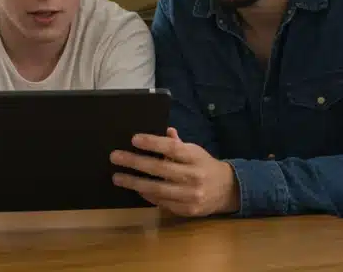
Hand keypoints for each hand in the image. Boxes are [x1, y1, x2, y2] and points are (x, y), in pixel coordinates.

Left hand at [109, 128, 239, 217]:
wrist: (227, 190)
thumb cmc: (205, 166)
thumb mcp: (195, 150)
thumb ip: (178, 144)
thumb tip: (163, 131)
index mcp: (195, 158)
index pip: (173, 148)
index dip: (153, 143)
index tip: (134, 139)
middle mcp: (194, 177)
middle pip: (161, 169)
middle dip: (135, 163)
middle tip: (115, 157)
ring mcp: (191, 196)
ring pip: (158, 190)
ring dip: (134, 183)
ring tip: (117, 177)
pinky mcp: (187, 210)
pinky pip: (162, 203)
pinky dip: (147, 195)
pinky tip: (135, 189)